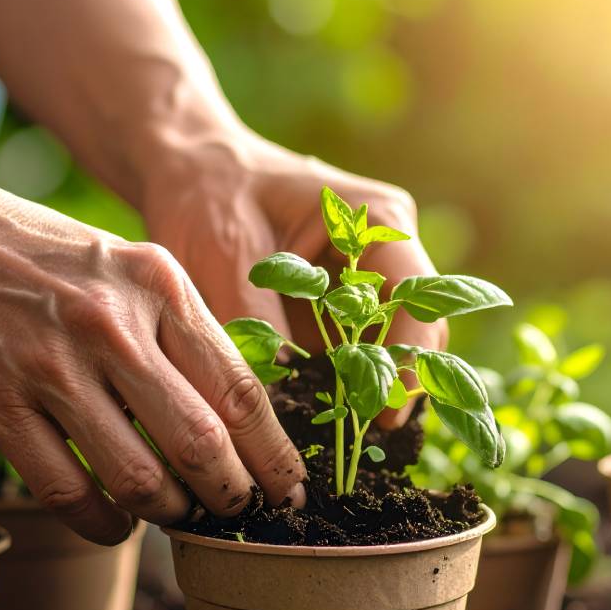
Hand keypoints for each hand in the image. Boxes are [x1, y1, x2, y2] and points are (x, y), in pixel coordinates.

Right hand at [0, 175, 306, 543]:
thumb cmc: (45, 258)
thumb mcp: (131, 267)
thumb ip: (183, 331)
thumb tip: (237, 417)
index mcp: (159, 287)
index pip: (240, 390)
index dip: (274, 454)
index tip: (289, 489)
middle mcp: (112, 326)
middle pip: (201, 442)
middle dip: (230, 495)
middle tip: (236, 511)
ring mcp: (51, 367)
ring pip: (138, 478)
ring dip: (169, 514)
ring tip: (175, 516)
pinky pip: (67, 492)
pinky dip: (103, 525)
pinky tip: (116, 525)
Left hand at [143, 135, 446, 428]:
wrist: (190, 172)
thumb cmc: (208, 199)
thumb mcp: (226, 258)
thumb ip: (259, 325)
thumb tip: (283, 394)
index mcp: (376, 223)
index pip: (416, 301)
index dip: (408, 362)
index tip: (383, 414)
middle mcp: (387, 251)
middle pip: (420, 330)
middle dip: (398, 385)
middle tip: (364, 437)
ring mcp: (370, 281)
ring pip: (396, 349)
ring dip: (375, 390)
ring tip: (346, 435)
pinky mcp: (346, 306)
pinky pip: (361, 353)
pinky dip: (348, 386)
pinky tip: (327, 418)